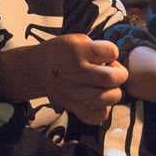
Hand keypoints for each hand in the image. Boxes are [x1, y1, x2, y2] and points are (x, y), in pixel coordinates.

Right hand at [0, 34, 128, 124]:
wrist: (36, 70)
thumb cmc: (60, 53)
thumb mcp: (76, 40)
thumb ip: (97, 47)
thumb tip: (115, 62)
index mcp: (78, 51)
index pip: (112, 52)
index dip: (112, 52)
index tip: (104, 54)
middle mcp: (77, 72)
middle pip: (112, 78)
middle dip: (119, 74)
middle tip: (111, 72)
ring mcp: (74, 92)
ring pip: (108, 99)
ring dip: (112, 93)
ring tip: (105, 88)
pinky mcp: (73, 107)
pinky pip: (96, 116)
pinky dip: (102, 111)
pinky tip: (98, 102)